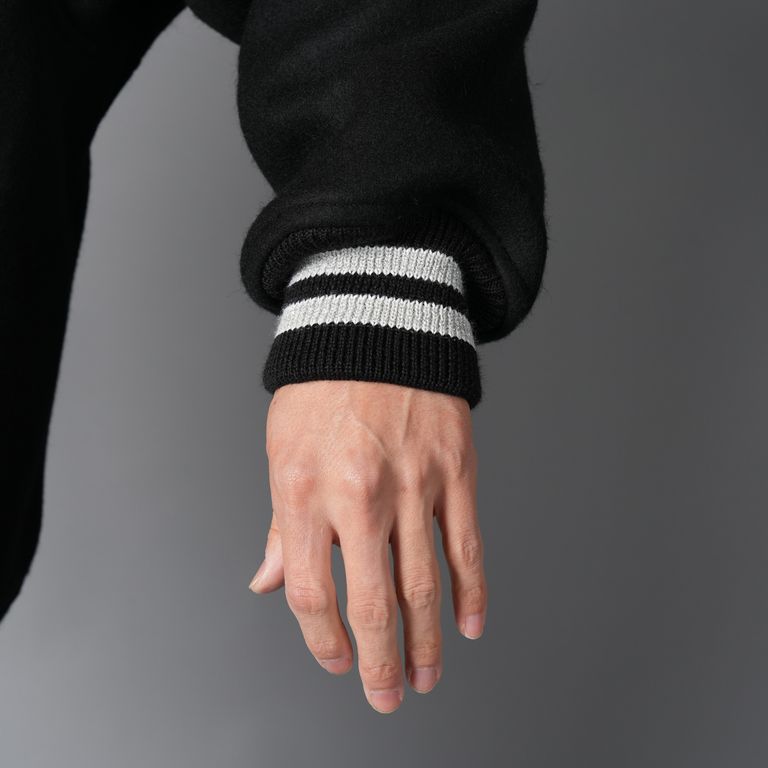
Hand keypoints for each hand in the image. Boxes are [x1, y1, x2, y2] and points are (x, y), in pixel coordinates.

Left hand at [249, 381, 486, 713]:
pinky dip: (471, 592)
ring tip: (424, 677)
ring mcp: (413, 484)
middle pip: (373, 602)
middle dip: (380, 662)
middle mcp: (360, 493)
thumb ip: (281, 525)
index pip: (313, 591)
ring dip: (426, 642)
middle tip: (386, 697)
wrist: (375, 326)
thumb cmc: (321, 389)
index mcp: (305, 489)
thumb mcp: (281, 451)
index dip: (322, 640)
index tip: (336, 660)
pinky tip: (469, 624)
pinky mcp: (454, 471)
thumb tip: (269, 582)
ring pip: (425, 584)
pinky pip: (466, 545)